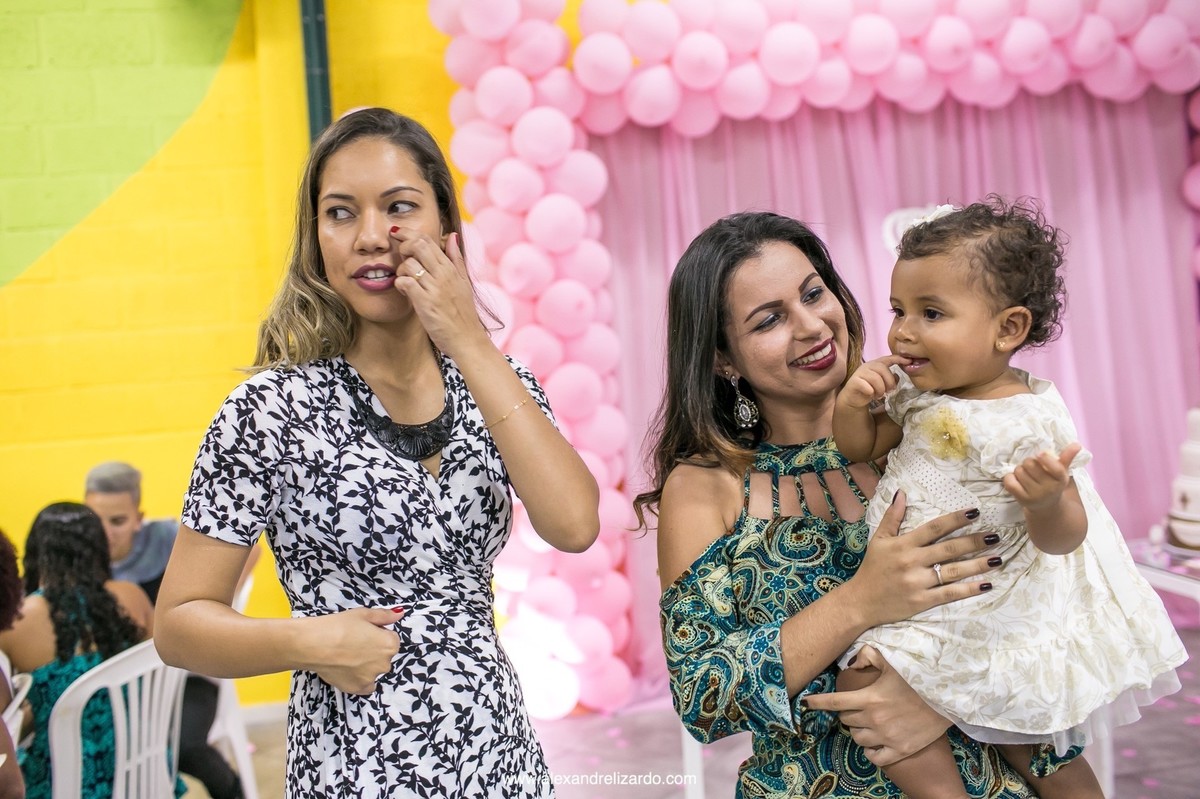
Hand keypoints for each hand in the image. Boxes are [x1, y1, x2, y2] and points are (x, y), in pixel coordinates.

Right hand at [305, 607, 402, 694]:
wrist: (313, 645)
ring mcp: (371, 678)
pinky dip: (360, 680)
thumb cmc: (338, 626)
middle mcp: (385, 663)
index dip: (377, 634)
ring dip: (366, 665)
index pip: (391, 639)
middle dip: (372, 650)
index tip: (363, 632)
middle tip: (353, 643)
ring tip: (346, 655)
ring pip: (373, 670)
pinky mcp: (357, 689)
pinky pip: (366, 686)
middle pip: (383, 655)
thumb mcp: (363, 614)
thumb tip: (399, 614)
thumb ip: (384, 616)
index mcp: (390, 644)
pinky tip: (348, 670)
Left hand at [390, 229, 490, 356]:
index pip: (428, 240)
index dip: (409, 233)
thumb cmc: (464, 314)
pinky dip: (400, 284)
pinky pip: (405, 283)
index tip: (398, 234)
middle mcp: (444, 275)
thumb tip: (453, 236)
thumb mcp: (464, 282)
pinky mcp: (425, 303)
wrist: (468, 340)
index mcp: (451, 269)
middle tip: (401, 257)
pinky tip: (405, 292)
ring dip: (401, 270)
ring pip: (409, 264)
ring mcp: (435, 288)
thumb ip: (457, 258)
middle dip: (403, 246)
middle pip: (418, 245)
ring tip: (405, 280)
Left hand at [803, 646, 949, 765]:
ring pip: (857, 738)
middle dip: (847, 712)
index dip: (817, 702)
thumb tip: (854, 659)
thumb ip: (870, 656)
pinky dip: (870, 750)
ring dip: (857, 730)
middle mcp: (874, 720)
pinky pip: (874, 757)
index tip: (805, 703)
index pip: (834, 702)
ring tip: (866, 723)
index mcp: (869, 698)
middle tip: (856, 706)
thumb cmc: (919, 679)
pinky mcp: (900, 750)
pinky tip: (873, 743)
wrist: (947, 699)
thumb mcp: (894, 663)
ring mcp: (887, 737)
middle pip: (846, 720)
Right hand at [838, 355, 909, 409]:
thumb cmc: (870, 389)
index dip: (898, 358)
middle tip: (889, 391)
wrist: (854, 399)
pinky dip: (872, 392)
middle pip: (883, 369)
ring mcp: (860, 373)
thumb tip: (897, 375)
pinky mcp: (854, 382)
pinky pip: (867, 387)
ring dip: (880, 389)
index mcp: (875, 364)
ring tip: (879, 395)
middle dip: (889, 381)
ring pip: (875, 379)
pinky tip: (871, 395)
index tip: (909, 361)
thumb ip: (890, 378)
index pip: (888, 358)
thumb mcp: (883, 383)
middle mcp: (867, 366)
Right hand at [848, 492, 998, 626]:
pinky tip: (986, 584)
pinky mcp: (922, 601)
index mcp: (903, 544)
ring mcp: (918, 582)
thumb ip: (892, 517)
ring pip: (953, 571)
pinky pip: (950, 594)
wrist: (861, 602)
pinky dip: (969, 589)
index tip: (975, 512)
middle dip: (974, 541)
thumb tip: (902, 493)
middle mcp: (912, 561)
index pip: (934, 528)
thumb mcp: (879, 540)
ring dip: (977, 565)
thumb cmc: (872, 568)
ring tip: (998, 558)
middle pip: (949, 549)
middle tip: (996, 536)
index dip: (955, 520)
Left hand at [1003, 443, 1080, 510]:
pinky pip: (1009, 481)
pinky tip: (1016, 479)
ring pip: (1019, 471)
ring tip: (1026, 474)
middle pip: (1030, 464)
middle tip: (1032, 467)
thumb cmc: (1053, 484)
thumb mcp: (1061, 472)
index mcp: (1061, 480)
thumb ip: (1066, 457)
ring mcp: (1035, 495)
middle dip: (1029, 462)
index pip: (1056, 468)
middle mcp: (1049, 489)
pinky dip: (1009, 477)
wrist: (1046, 506)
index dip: (1046, 459)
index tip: (1040, 454)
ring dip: (1019, 469)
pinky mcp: (1022, 499)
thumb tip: (1077, 444)